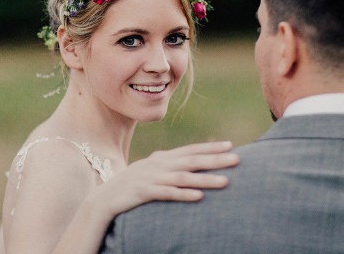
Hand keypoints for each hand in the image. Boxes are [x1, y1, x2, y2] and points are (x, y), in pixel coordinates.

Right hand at [91, 141, 239, 219]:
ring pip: (183, 177)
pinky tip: (199, 196)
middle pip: (192, 160)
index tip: (230, 145)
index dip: (210, 148)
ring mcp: (152, 178)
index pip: (190, 150)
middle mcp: (159, 164)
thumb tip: (189, 162)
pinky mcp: (144, 193)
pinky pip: (167, 193)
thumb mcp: (151, 170)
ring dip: (205, 178)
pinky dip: (184, 194)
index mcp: (162, 158)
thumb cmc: (132, 184)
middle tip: (237, 159)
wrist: (106, 197)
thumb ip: (169, 165)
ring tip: (226, 182)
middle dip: (215, 159)